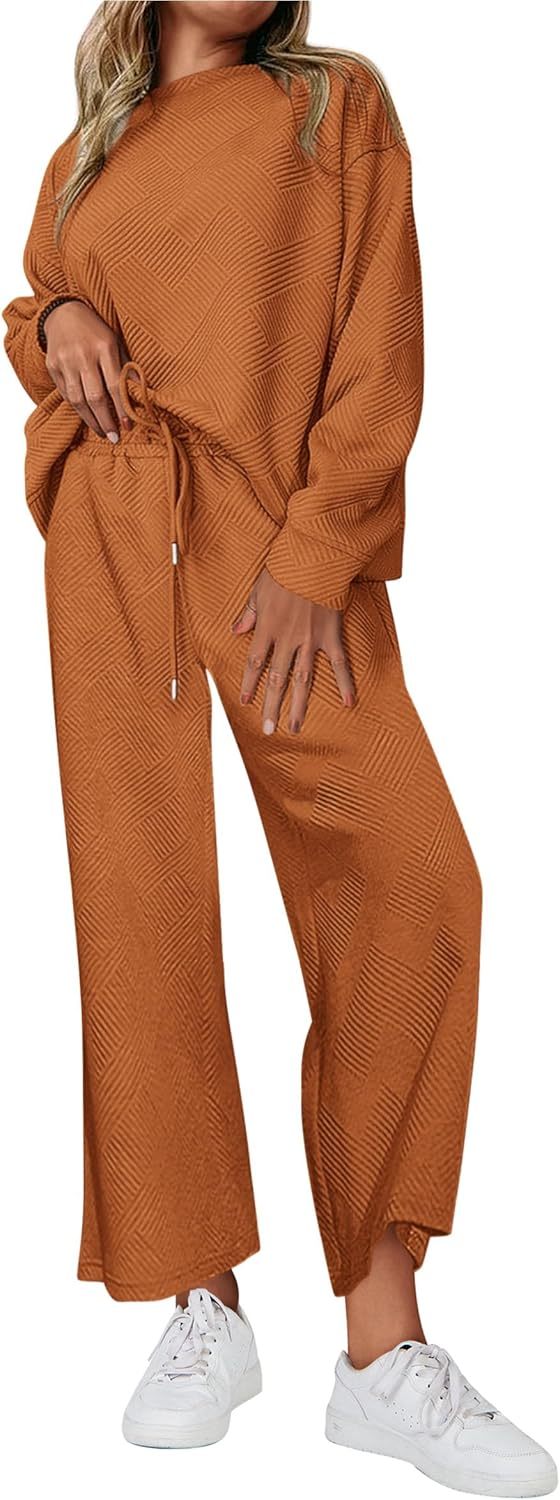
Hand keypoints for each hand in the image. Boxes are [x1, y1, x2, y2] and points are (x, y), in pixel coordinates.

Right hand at [43, 300, 131, 440]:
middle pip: (95, 397)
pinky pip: (65, 393)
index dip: (121, 409)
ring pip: (77, 399)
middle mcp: (83, 354)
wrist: (64, 312)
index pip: (114, 386)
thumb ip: (125, 367)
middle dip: (106, 421)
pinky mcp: (52, 365)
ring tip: (102, 432)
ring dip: (90, 420)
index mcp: (104, 347)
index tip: (127, 426)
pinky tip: (87, 417)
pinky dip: (77, 408)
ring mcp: (65, 360)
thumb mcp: (115, 342)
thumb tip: (140, 395)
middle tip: (114, 437)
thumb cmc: (95, 331)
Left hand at [231, 567, 355, 734]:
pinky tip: (348, 702)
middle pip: (277, 679)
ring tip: (295, 727)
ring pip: (304, 679)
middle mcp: (287, 639)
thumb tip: (236, 631)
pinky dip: (344, 683)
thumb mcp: (259, 589)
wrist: (314, 558)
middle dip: (271, 706)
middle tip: (268, 730)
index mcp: (267, 628)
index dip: (249, 685)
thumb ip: (249, 613)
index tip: (246, 703)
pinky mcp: (331, 635)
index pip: (255, 663)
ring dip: (298, 705)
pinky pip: (339, 663)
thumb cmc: (285, 569)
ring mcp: (310, 640)